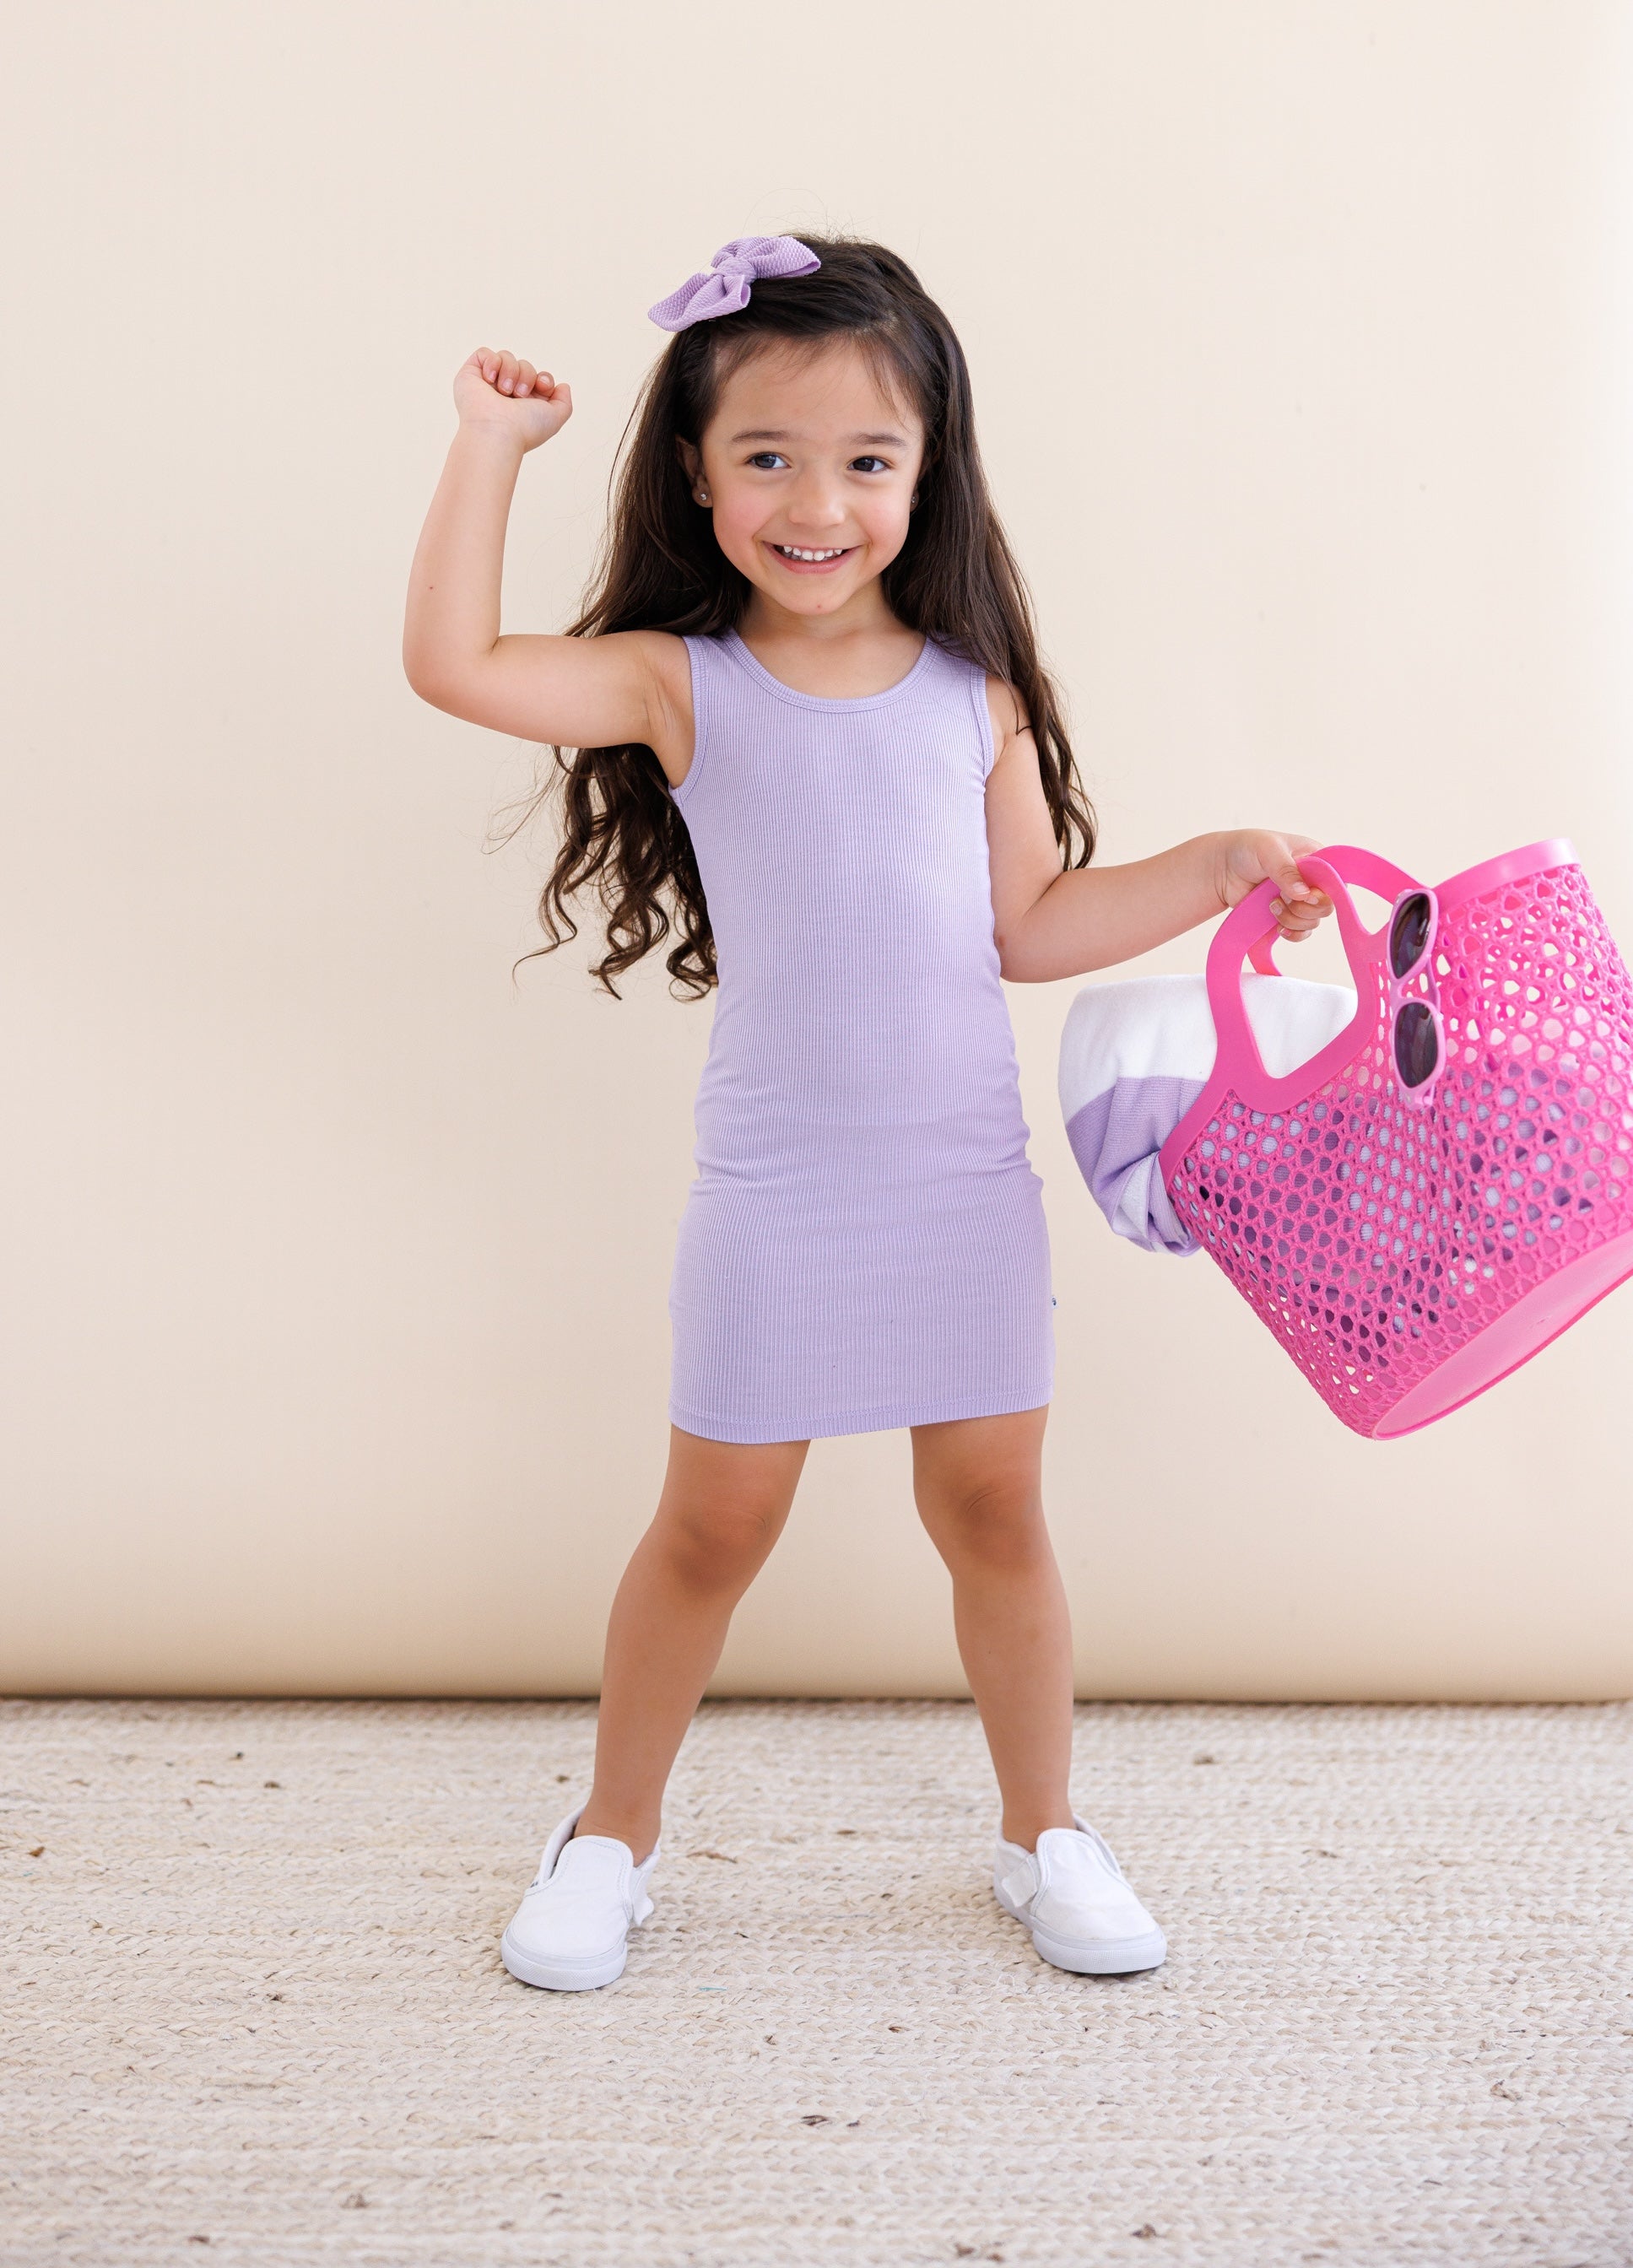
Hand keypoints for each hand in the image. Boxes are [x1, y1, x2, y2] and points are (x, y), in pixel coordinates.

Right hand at [452, 348, 572, 450]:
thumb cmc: (524, 428)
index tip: (543, 386)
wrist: (498, 431)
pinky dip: (492, 362)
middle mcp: (505, 394)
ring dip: (511, 371)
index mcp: (523, 404)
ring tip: (505, 391)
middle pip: (524, 365)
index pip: (537, 378)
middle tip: (520, 395)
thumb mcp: (555, 418)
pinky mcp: (470, 375)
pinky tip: (490, 380)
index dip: (544, 378)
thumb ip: (564, 403)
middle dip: (527, 375)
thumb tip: (563, 386)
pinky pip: (485, 353)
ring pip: (507, 357)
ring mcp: (487, 384)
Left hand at [1214, 831, 1333, 942]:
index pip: (1337, 880)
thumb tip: (1303, 894)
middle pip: (1327, 906)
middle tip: (1282, 897)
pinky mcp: (1287, 916)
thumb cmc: (1247, 849)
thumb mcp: (1268, 850)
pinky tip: (1278, 927)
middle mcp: (1312, 881)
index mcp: (1316, 859)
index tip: (1309, 895)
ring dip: (1293, 919)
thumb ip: (1286, 869)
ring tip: (1271, 904)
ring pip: (1313, 921)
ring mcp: (1300, 901)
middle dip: (1306, 908)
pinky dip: (1292, 933)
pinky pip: (1301, 933)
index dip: (1327, 891)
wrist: (1222, 869)